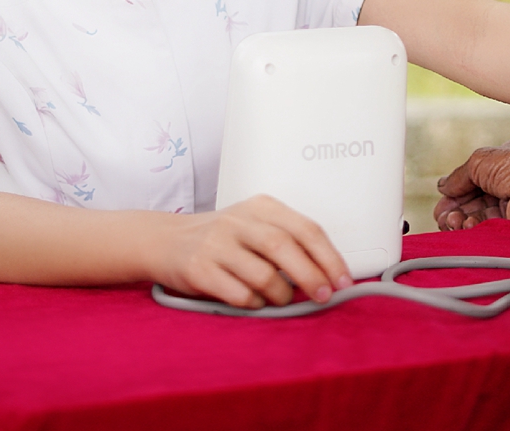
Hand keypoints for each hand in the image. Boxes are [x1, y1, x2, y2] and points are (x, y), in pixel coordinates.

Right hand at [154, 195, 354, 308]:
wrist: (166, 240)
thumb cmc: (223, 237)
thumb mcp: (255, 225)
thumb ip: (288, 242)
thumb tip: (327, 274)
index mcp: (261, 207)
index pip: (306, 229)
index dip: (329, 257)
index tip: (343, 280)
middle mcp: (239, 221)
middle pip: (285, 249)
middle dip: (312, 277)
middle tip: (324, 296)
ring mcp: (217, 244)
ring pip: (264, 276)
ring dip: (281, 295)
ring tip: (280, 300)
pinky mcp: (199, 269)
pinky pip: (239, 294)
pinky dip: (254, 303)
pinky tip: (252, 301)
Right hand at [433, 138, 509, 229]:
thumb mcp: (480, 160)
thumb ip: (458, 176)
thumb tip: (442, 186)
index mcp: (503, 161)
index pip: (472, 178)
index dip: (455, 191)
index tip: (442, 202)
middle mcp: (507, 182)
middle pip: (472, 200)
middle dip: (454, 209)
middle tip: (443, 216)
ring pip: (477, 216)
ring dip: (461, 220)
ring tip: (453, 222)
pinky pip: (487, 228)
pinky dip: (473, 229)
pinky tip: (466, 226)